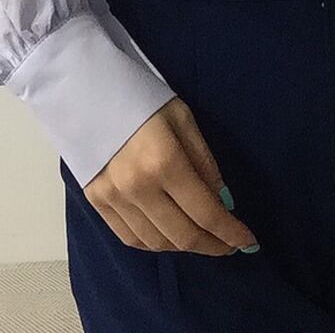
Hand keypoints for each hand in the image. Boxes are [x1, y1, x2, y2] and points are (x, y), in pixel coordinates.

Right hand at [83, 96, 258, 254]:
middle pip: (183, 236)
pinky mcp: (95, 201)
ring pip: (157, 243)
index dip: (231, 233)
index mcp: (164, 161)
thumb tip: (222, 200)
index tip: (249, 242)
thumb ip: (204, 162)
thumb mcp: (182, 118)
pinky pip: (130, 237)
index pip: (205, 212)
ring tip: (202, 237)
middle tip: (229, 245)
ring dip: (185, 246)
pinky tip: (170, 235)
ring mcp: (112, 197)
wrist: (85, 87)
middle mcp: (137, 187)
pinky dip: (155, 243)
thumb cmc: (140, 95)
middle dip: (213, 245)